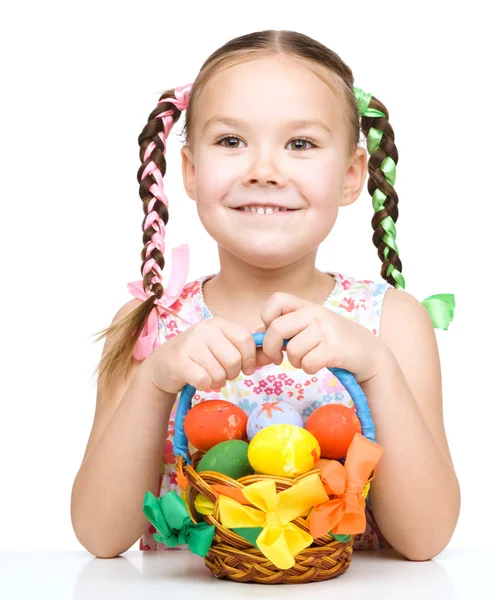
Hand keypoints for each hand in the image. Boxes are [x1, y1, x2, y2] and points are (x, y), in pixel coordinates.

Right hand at [146, 317, 261, 393]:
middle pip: (234, 359)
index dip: (250, 358)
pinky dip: (205, 385)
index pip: (245, 340)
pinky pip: (204, 380)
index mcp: (218, 324)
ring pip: (220, 372)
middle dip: (233, 373)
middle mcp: (204, 329)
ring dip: (218, 381)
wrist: (162, 365)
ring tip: (210, 377)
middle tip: (223, 374)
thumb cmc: (198, 356)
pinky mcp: (179, 361)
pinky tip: (199, 380)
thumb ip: (245, 351)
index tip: (247, 368)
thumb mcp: (221, 347)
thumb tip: (271, 356)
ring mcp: (190, 344)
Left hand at [255, 292, 388, 382]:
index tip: (272, 332)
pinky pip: (307, 363)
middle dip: (271, 349)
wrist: (369, 353)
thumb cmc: (333, 342)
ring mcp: (326, 330)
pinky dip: (309, 369)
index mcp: (307, 306)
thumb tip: (256, 339)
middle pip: (277, 328)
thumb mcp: (310, 328)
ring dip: (295, 362)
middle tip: (277, 358)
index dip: (267, 317)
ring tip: (307, 360)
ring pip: (292, 350)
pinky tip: (318, 365)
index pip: (276, 299)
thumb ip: (285, 331)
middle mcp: (316, 314)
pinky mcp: (335, 348)